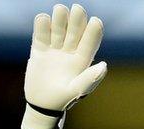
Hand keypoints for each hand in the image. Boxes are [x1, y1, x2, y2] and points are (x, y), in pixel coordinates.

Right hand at [21, 4, 106, 128]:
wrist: (42, 104)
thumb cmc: (63, 99)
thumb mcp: (77, 90)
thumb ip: (89, 79)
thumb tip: (103, 66)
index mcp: (82, 60)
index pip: (89, 43)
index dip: (93, 32)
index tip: (96, 21)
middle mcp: (70, 52)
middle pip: (74, 32)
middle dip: (77, 21)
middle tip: (78, 9)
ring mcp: (55, 49)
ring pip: (58, 30)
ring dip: (60, 20)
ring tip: (60, 9)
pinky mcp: (40, 50)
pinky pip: (41, 35)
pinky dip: (41, 26)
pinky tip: (43, 18)